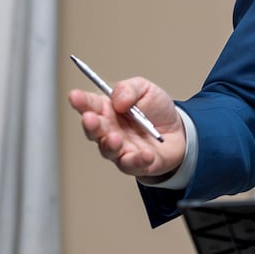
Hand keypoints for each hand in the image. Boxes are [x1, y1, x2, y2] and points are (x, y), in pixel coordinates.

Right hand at [69, 76, 184, 178]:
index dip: (80, 101)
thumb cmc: (157, 110)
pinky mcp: (136, 164)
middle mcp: (110, 131)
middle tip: (90, 118)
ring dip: (109, 144)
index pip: (90, 105)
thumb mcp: (145, 89)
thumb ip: (129, 89)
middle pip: (94, 130)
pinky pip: (132, 164)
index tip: (74, 96)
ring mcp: (121, 149)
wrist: (180, 131)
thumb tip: (118, 100)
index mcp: (108, 110)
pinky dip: (137, 160)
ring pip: (108, 150)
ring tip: (115, 138)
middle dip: (90, 124)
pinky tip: (144, 153)